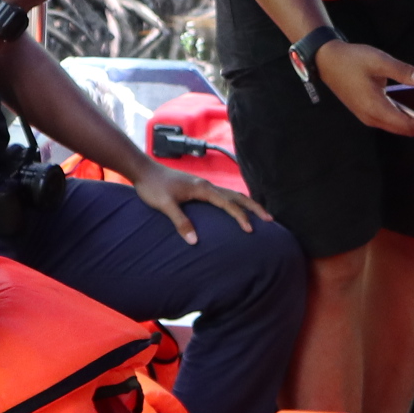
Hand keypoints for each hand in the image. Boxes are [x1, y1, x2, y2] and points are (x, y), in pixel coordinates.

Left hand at [128, 160, 269, 245]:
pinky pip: (222, 196)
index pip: (228, 204)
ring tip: (259, 215)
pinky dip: (234, 202)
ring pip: (231, 194)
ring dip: (246, 204)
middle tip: (270, 219)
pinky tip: (234, 210)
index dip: (240, 217)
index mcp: (202, 189)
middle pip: (236, 196)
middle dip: (254, 207)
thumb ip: (180, 222)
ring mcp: (203, 186)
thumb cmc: (153, 187)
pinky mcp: (198, 188)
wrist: (143, 171)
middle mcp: (206, 185)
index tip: (250, 230)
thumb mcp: (165, 206)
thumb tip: (194, 241)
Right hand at [316, 40, 413, 135]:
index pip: (407, 125)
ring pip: (396, 126)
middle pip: (403, 130)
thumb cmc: (352, 60)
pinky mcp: (366, 112)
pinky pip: (389, 120)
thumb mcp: (379, 60)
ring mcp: (367, 117)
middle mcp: (372, 118)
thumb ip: (402, 71)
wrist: (327, 61)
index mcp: (375, 108)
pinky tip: (413, 104)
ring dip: (413, 121)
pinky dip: (403, 116)